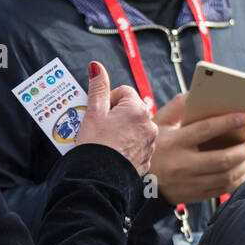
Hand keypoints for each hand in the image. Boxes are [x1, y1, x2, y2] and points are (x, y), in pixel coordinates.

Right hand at [75, 61, 157, 175]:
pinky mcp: (146, 158)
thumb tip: (97, 67)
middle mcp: (149, 125)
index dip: (107, 100)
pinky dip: (125, 146)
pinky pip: (136, 145)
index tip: (99, 113)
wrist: (99, 178)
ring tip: (105, 141)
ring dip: (120, 130)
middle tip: (99, 126)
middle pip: (130, 110)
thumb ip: (97, 87)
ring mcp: (150, 143)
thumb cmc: (95, 145)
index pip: (124, 92)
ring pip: (134, 128)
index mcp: (138, 110)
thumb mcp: (93, 112)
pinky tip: (113, 152)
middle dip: (114, 115)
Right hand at [146, 92, 244, 205]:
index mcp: (173, 142)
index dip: (228, 122)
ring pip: (226, 176)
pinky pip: (223, 189)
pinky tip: (244, 167)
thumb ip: (178, 106)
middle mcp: (181, 164)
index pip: (206, 130)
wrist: (136, 181)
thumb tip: (198, 92)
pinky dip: (239, 178)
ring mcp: (188, 183)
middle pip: (223, 159)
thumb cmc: (155, 146)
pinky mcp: (193, 195)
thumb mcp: (158, 124)